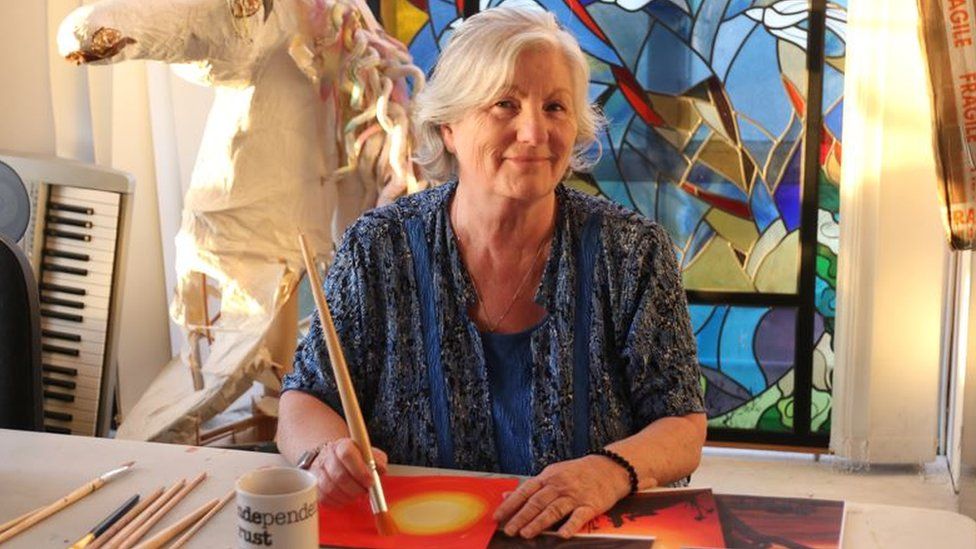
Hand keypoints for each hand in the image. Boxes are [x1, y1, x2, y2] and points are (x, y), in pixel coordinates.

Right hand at [309, 438, 388, 506]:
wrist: (332, 459)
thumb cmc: (353, 458)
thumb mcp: (368, 453)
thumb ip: (377, 459)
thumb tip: (380, 470)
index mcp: (341, 445)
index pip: (347, 454)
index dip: (360, 470)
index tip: (371, 481)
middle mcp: (327, 457)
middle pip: (340, 476)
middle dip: (357, 488)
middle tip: (366, 491)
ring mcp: (317, 472)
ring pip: (332, 489)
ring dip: (348, 496)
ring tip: (357, 494)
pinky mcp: (313, 486)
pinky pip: (325, 499)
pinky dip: (339, 501)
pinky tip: (346, 496)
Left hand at [492, 454, 631, 538]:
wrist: (609, 467)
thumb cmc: (577, 473)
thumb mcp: (552, 474)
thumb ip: (530, 487)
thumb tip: (506, 495)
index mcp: (548, 478)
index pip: (525, 491)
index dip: (510, 504)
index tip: (497, 517)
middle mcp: (559, 486)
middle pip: (537, 502)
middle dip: (521, 517)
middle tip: (509, 530)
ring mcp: (575, 495)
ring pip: (554, 510)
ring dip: (539, 522)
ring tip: (526, 534)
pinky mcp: (591, 505)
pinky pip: (579, 516)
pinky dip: (570, 525)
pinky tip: (562, 535)